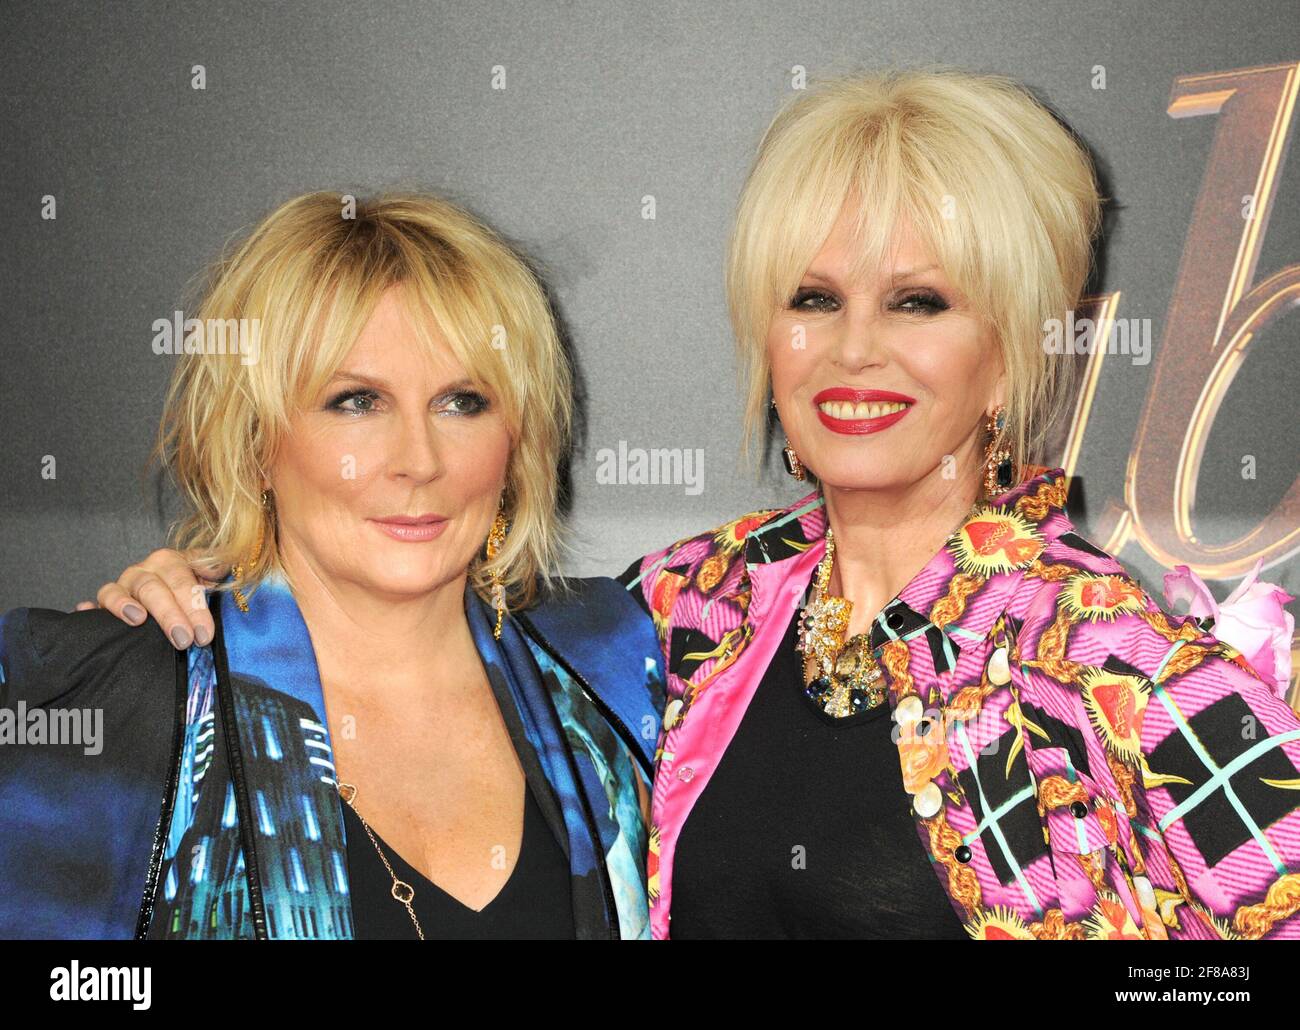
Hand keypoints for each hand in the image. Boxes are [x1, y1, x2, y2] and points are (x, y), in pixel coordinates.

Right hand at [75, 550, 229, 648]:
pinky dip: (88, 608)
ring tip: (137, 620)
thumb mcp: (211, 579)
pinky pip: (94, 602)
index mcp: (171, 561)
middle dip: (169, 615)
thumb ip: (216, 570)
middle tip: (183, 641)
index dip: (194, 607)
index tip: (204, 634)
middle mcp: (145, 570)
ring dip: (125, 605)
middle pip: (152, 588)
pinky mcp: (105, 602)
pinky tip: (85, 612)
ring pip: (118, 591)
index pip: (182, 581)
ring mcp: (123, 585)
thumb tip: (218, 569)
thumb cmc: (195, 592)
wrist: (175, 594)